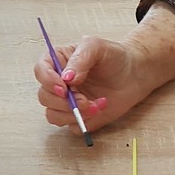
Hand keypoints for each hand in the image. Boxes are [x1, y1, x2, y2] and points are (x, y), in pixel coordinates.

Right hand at [34, 36, 156, 133]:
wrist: (134, 74)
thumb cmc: (114, 56)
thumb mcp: (96, 47)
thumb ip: (79, 59)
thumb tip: (66, 78)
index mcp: (59, 62)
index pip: (40, 71)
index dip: (48, 81)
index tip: (63, 88)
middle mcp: (60, 83)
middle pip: (44, 97)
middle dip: (64, 102)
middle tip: (84, 100)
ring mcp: (68, 102)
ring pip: (54, 115)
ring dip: (73, 114)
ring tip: (95, 105)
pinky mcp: (80, 117)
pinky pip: (71, 127)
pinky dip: (85, 122)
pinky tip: (101, 108)